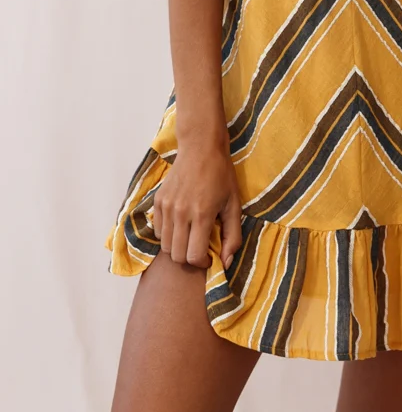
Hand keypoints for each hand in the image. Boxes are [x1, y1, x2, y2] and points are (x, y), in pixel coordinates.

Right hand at [153, 140, 241, 270]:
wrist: (201, 148)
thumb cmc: (221, 175)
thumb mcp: (234, 204)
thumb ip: (233, 236)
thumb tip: (227, 262)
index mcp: (202, 215)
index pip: (194, 256)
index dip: (203, 263)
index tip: (210, 257)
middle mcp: (181, 213)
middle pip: (177, 256)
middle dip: (189, 259)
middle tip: (199, 248)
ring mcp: (167, 207)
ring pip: (165, 246)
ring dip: (178, 247)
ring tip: (190, 237)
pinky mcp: (157, 201)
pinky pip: (158, 231)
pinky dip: (167, 234)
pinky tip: (180, 225)